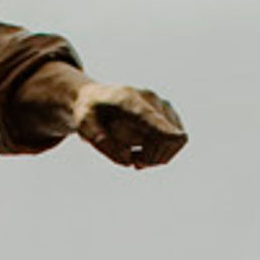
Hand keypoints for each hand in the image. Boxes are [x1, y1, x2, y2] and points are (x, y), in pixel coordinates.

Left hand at [69, 76, 186, 166]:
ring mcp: (162, 107)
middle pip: (167, 137)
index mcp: (127, 100)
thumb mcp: (84, 127)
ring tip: (135, 156)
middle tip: (131, 161)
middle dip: (151, 157)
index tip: (176, 139)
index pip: (150, 117)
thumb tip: (127, 159)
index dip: (165, 131)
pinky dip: (161, 154)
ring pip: (174, 141)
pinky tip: (142, 152)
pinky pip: (175, 142)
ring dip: (156, 157)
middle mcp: (151, 100)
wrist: (96, 99)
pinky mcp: (168, 116)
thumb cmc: (89, 113)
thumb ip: (102, 143)